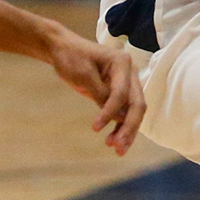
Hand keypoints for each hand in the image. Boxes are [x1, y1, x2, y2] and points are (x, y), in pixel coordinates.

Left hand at [42, 27, 145, 155]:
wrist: (62, 49)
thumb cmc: (71, 57)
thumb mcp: (83, 74)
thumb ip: (101, 94)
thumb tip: (118, 116)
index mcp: (122, 63)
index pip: (121, 93)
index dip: (110, 112)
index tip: (95, 128)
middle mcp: (130, 73)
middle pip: (137, 104)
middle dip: (129, 127)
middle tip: (117, 147)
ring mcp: (126, 83)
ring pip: (133, 111)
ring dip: (127, 131)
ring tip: (117, 150)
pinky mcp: (118, 93)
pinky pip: (123, 112)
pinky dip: (119, 126)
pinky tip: (114, 140)